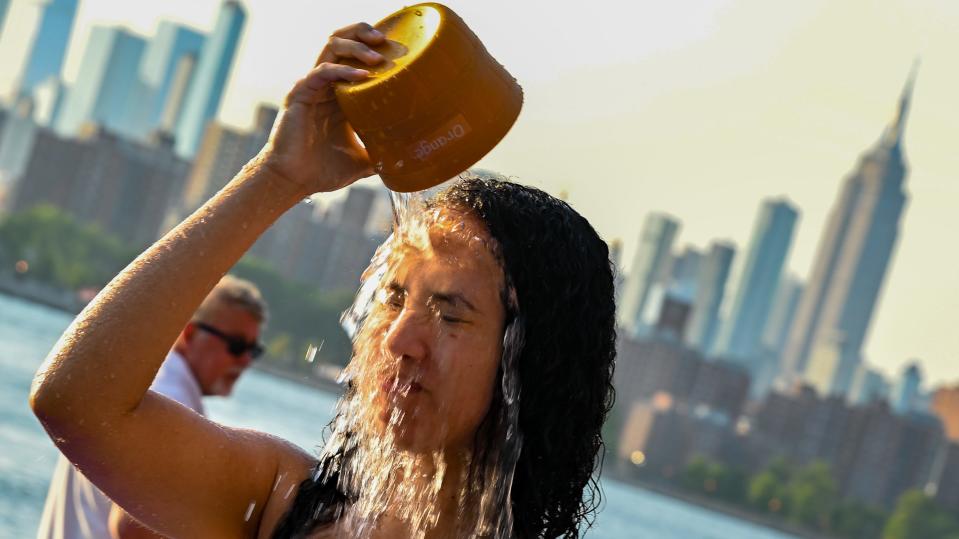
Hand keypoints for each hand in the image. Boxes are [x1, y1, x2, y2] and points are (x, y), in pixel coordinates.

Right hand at [260, 23, 385, 195]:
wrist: (295, 182)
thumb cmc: (323, 170)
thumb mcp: (362, 161)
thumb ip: (383, 155)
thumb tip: (410, 162)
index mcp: (341, 95)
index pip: (356, 58)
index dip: (375, 48)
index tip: (400, 50)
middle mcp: (327, 85)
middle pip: (343, 43)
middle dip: (364, 34)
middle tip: (386, 40)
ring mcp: (312, 86)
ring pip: (332, 48)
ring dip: (356, 47)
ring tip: (378, 56)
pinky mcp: (300, 93)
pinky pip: (322, 72)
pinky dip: (343, 71)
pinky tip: (363, 75)